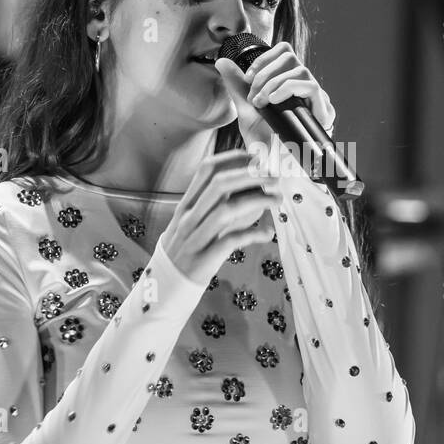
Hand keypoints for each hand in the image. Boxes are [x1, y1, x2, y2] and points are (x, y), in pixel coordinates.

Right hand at [156, 149, 281, 285]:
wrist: (166, 284)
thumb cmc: (186, 249)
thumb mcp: (193, 223)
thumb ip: (214, 205)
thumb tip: (250, 187)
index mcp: (186, 204)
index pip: (206, 170)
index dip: (233, 159)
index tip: (256, 158)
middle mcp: (188, 218)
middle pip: (219, 185)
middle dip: (250, 176)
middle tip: (274, 176)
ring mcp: (194, 238)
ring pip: (226, 211)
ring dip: (257, 202)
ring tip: (277, 200)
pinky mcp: (203, 259)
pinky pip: (231, 241)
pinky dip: (253, 234)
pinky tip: (268, 233)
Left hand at [213, 41, 336, 151]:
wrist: (274, 170)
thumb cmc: (264, 144)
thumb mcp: (247, 110)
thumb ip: (237, 85)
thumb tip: (222, 61)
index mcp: (290, 85)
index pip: (285, 54)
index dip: (265, 59)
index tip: (249, 78)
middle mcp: (305, 90)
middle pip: (291, 58)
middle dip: (266, 72)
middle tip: (254, 95)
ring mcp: (316, 101)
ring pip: (301, 70)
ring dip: (274, 83)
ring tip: (262, 102)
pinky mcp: (324, 112)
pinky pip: (311, 87)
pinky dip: (289, 89)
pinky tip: (275, 100)